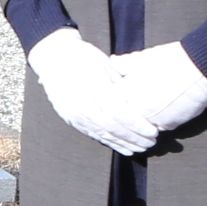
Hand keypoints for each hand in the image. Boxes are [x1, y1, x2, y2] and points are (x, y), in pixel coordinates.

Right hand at [28, 29, 160, 154]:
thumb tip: (143, 96)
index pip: (120, 113)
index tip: (153, 131)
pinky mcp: (72, 120)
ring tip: (140, 148)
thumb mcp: (106, 64)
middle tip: (151, 143)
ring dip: (124, 144)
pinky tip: (123, 147)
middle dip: (134, 138)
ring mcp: (76, 115)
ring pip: (104, 135)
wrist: (53, 58)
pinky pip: (93, 135)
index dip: (138, 125)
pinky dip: (110, 143)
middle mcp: (83, 105)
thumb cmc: (83, 57)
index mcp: (94, 89)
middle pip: (113, 128)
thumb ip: (122, 82)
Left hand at [110, 43, 206, 136]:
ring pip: (143, 123)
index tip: (120, 90)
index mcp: (127, 95)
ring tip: (153, 101)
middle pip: (127, 115)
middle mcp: (137, 112)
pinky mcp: (169, 126)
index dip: (117, 95)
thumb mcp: (141, 59)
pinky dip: (160, 118)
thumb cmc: (169, 61)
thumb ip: (124, 63)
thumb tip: (114, 61)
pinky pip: (159, 125)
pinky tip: (164, 106)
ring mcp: (153, 121)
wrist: (198, 69)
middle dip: (130, 108)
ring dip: (145, 116)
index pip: (113, 102)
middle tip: (140, 97)